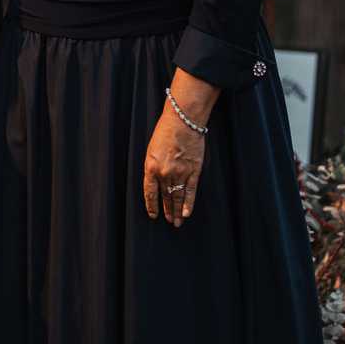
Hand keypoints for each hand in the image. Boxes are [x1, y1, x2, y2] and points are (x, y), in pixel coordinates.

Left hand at [142, 104, 205, 227]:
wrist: (182, 121)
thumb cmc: (165, 132)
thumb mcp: (151, 150)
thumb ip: (153, 167)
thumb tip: (155, 183)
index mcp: (151, 167)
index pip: (150, 192)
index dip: (152, 205)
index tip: (153, 215)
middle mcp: (165, 173)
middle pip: (165, 196)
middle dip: (166, 210)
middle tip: (168, 221)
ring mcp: (180, 173)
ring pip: (177, 196)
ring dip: (176, 210)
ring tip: (176, 222)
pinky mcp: (194, 170)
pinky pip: (190, 191)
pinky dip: (188, 203)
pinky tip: (186, 213)